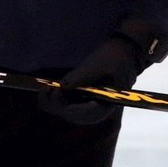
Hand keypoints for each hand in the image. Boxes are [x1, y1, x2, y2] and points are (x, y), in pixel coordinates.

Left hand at [39, 18, 167, 125]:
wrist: (123, 51)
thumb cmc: (115, 57)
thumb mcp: (98, 64)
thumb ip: (82, 76)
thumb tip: (63, 87)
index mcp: (106, 104)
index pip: (85, 114)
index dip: (68, 107)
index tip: (57, 92)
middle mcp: (97, 109)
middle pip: (74, 115)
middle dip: (57, 105)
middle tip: (45, 90)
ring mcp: (90, 104)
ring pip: (68, 110)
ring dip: (54, 102)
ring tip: (44, 89)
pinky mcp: (84, 97)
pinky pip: (68, 102)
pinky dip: (58, 97)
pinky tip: (49, 88)